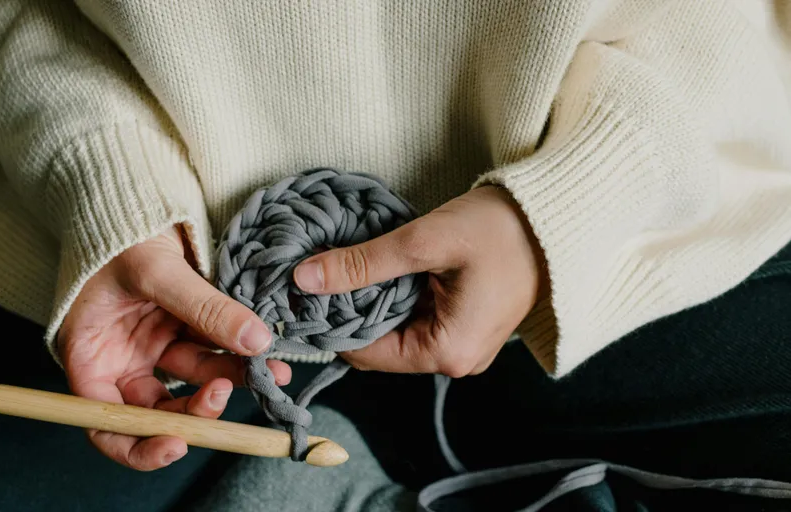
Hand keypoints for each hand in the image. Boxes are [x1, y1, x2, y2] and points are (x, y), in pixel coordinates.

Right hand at [58, 226, 290, 470]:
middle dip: (197, 410)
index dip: (139, 445)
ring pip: (195, 378)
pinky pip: (212, 348)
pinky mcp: (182, 327)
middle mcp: (120, 359)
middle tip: (229, 391)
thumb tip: (255, 342)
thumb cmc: (117, 230)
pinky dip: (237, 352)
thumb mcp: (155, 270)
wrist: (130, 193)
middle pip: (157, 409)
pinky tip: (266, 353)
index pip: (104, 423)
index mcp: (90, 357)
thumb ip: (204, 308)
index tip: (178, 444)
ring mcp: (153, 344)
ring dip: (231, 377)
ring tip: (270, 370)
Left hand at [292, 186, 547, 377]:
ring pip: (395, 333)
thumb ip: (362, 264)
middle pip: (379, 347)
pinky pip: (416, 321)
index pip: (365, 353)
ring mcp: (463, 346)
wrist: (555, 217)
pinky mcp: (465, 326)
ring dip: (370, 302)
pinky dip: (394, 298)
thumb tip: (304, 278)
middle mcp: (455, 361)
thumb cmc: (499, 229)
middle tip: (321, 273)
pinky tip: (380, 269)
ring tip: (349, 266)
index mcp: (447, 352)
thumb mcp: (424, 242)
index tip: (304, 291)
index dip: (331, 323)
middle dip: (349, 312)